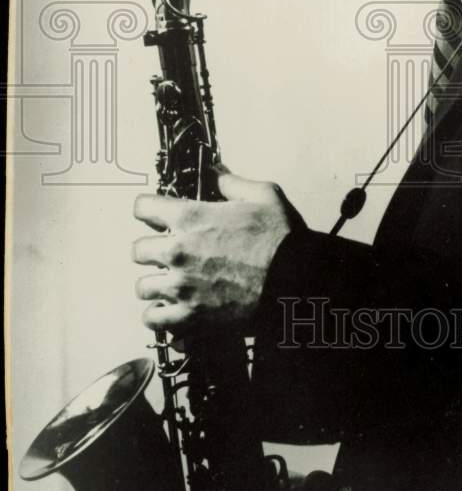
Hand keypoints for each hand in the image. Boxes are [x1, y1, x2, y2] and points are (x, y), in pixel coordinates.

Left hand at [133, 168, 301, 331]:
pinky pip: (153, 319)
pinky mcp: (190, 316)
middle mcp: (178, 251)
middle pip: (137, 250)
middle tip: (169, 251)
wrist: (294, 281)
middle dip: (151, 249)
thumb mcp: (264, 195)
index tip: (156, 214)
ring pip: (142, 287)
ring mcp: (181, 286)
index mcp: (191, 217)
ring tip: (172, 282)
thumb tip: (216, 171)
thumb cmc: (280, 238)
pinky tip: (172, 308)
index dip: (149, 209)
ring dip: (156, 284)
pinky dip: (159, 315)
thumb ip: (232, 182)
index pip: (143, 207)